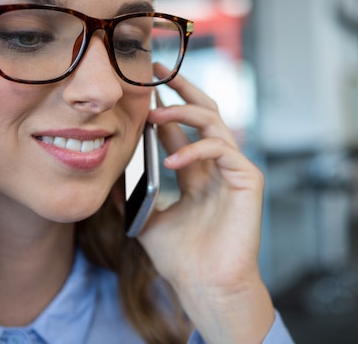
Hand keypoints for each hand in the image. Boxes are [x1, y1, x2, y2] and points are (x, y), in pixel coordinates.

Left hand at [138, 65, 274, 343]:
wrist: (205, 286)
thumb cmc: (182, 258)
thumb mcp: (147, 219)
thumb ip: (133, 195)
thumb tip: (109, 173)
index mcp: (195, 171)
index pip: (181, 128)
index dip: (164, 105)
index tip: (143, 87)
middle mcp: (216, 165)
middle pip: (204, 112)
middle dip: (182, 88)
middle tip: (158, 70)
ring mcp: (233, 170)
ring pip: (215, 122)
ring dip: (184, 112)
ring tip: (155, 114)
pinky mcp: (248, 180)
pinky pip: (223, 150)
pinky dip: (196, 150)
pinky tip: (172, 161)